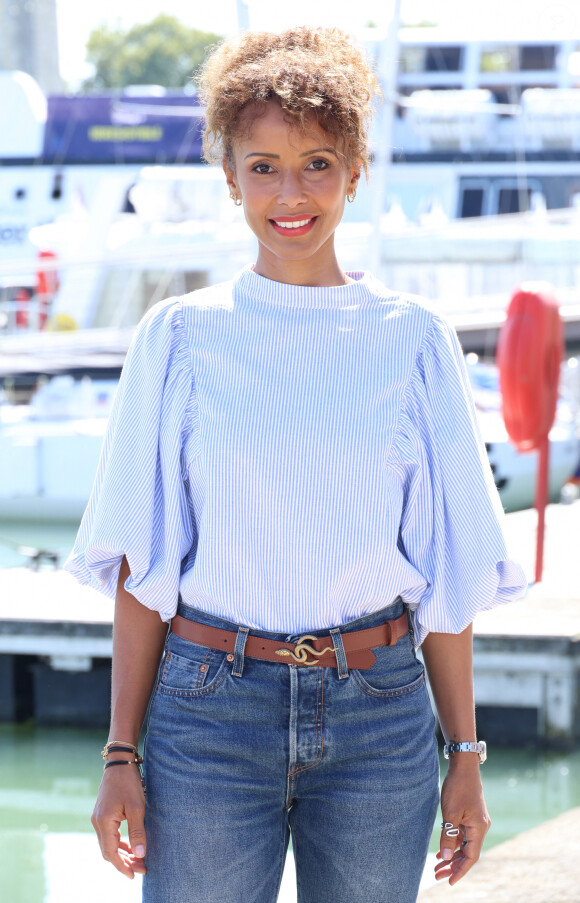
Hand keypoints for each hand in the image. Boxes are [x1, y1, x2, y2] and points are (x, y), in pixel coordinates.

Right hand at [91, 763, 146, 878]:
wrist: (119, 762)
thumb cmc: (129, 782)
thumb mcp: (137, 807)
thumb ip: (137, 831)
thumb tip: (140, 855)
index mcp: (104, 822)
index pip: (110, 853)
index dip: (122, 866)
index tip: (135, 875)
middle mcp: (97, 822)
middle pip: (108, 851)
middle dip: (124, 862)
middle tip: (141, 869)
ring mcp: (98, 818)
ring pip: (108, 844)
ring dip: (122, 853)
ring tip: (138, 861)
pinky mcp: (102, 814)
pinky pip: (109, 835)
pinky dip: (119, 843)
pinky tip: (130, 846)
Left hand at [434, 759, 490, 884]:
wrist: (464, 766)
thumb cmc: (458, 788)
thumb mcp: (450, 813)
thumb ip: (448, 836)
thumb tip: (444, 858)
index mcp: (478, 828)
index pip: (471, 857)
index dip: (460, 870)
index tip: (449, 882)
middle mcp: (480, 827)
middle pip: (467, 853)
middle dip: (453, 865)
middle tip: (437, 875)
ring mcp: (475, 822)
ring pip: (464, 845)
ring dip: (451, 855)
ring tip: (437, 867)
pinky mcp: (470, 816)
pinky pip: (462, 835)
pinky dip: (453, 844)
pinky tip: (442, 850)